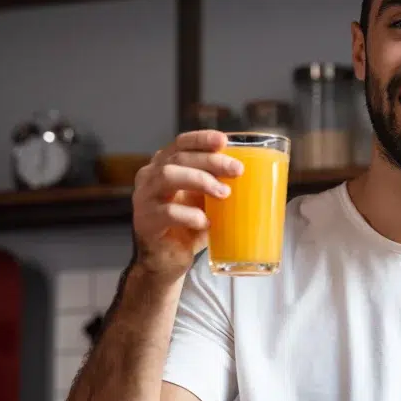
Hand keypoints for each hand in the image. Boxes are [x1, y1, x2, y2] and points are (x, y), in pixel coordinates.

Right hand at [131, 129, 242, 279]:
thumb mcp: (205, 201)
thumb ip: (217, 185)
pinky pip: (167, 212)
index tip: (224, 141)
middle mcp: (150, 178)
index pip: (180, 143)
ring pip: (168, 176)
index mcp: (164, 167)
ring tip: (224, 194)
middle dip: (211, 161)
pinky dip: (191, 215)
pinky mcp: (145, 222)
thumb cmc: (188, 227)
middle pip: (179, 158)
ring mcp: (144, 199)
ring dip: (200, 180)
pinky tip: (207, 223)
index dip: (201, 139)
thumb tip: (256, 174)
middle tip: (237, 170)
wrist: (167, 261)